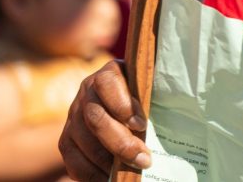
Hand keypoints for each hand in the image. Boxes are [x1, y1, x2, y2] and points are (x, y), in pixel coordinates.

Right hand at [58, 60, 151, 180]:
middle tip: (144, 160)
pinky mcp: (66, 138)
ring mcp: (73, 115)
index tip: (142, 124)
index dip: (123, 105)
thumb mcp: (153, 87)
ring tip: (131, 173)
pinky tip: (110, 179)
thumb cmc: (148, 94)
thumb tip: (176, 112)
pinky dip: (91, 174)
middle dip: (120, 143)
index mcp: (110, 72)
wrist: (123, 102)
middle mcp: (87, 91)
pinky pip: (73, 159)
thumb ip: (155, 95)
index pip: (108, 83)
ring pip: (84, 141)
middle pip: (96, 118)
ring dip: (107, 162)